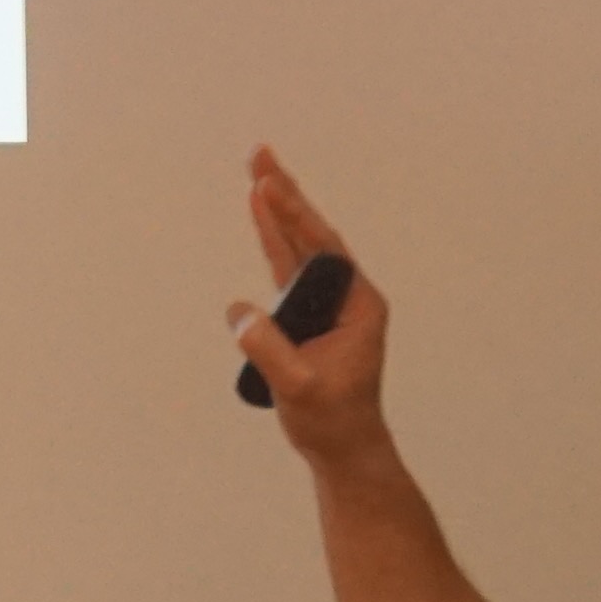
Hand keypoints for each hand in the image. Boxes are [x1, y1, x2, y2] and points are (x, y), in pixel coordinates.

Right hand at [233, 144, 393, 462]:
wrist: (344, 447)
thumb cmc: (332, 420)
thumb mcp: (300, 387)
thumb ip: (271, 350)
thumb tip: (241, 312)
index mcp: (359, 305)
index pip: (322, 249)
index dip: (292, 215)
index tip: (267, 185)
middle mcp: (347, 295)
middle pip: (312, 233)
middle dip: (285, 193)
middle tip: (260, 153)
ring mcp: (328, 303)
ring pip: (299, 244)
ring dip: (278, 209)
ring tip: (257, 173)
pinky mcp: (309, 313)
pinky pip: (288, 266)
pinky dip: (273, 236)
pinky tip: (261, 214)